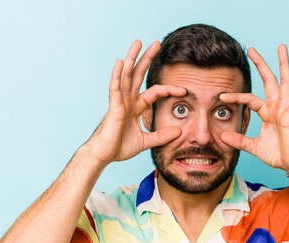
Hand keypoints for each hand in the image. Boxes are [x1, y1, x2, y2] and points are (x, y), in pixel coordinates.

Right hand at [85, 40, 186, 164]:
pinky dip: (116, 74)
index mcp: (135, 107)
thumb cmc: (120, 147)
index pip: (155, 92)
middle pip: (138, 74)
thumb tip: (179, 131)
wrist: (104, 155)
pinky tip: (120, 61)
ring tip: (138, 42)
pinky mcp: (113, 106)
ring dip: (132, 58)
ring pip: (126, 75)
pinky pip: (115, 87)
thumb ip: (161, 135)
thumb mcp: (146, 141)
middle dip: (147, 58)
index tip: (184, 90)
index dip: (169, 89)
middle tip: (156, 43)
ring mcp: (119, 101)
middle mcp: (128, 100)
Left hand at [219, 45, 288, 171]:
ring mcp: (287, 109)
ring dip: (284, 64)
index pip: (250, 98)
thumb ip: (240, 141)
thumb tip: (223, 137)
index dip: (236, 97)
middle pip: (269, 80)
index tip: (221, 96)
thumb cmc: (278, 154)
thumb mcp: (254, 147)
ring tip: (281, 48)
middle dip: (261, 64)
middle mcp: (278, 107)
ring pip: (286, 82)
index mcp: (268, 112)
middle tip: (251, 49)